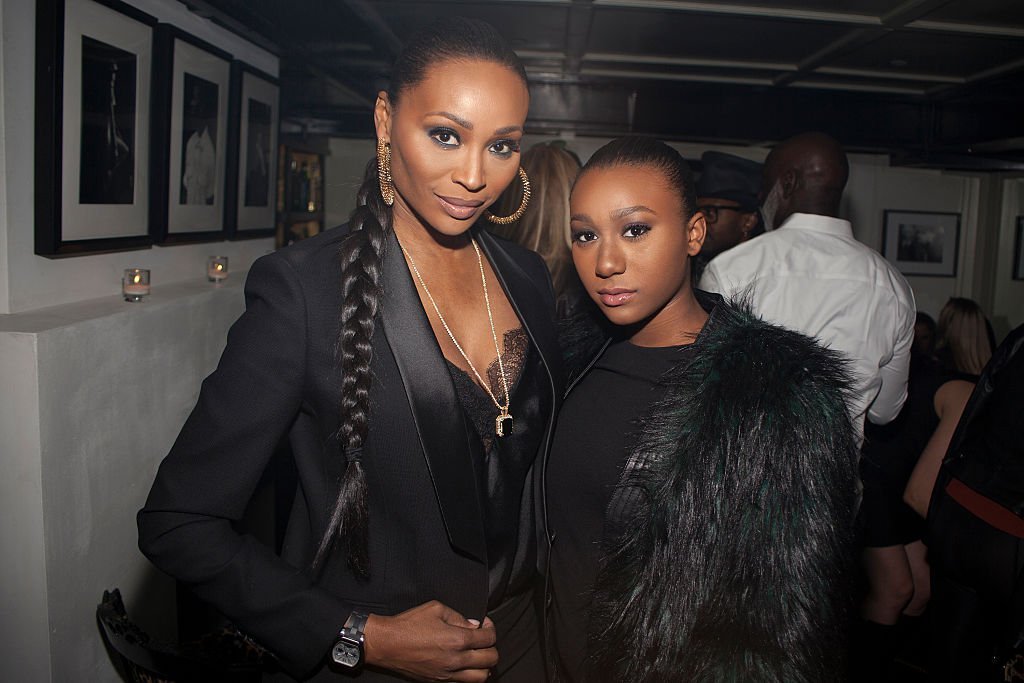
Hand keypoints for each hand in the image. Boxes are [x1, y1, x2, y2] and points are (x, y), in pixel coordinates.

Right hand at [363, 600, 497, 681]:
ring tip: (478, 655)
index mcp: (457, 639)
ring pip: (481, 677)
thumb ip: (458, 616)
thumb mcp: (435, 609)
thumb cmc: (408, 624)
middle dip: (492, 647)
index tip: (485, 624)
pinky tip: (464, 665)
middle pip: (490, 659)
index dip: (491, 628)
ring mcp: (447, 674)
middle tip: (484, 639)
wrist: (387, 644)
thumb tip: (473, 625)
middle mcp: (456, 660)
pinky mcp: (439, 682)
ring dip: (484, 666)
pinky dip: (470, 676)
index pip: (488, 638)